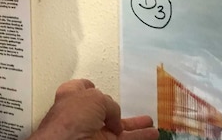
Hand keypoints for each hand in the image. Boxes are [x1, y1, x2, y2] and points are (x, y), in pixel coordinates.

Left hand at [32, 79, 157, 139]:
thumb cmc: (69, 118)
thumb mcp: (95, 98)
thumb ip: (110, 104)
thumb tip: (115, 118)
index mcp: (72, 96)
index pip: (82, 89)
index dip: (90, 87)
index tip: (97, 86)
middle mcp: (81, 114)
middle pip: (103, 110)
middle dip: (118, 110)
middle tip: (128, 109)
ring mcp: (92, 132)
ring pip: (118, 127)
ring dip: (135, 126)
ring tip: (149, 123)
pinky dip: (140, 137)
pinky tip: (152, 134)